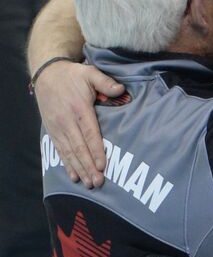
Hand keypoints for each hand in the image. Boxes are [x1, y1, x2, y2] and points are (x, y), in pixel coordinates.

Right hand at [35, 60, 124, 187]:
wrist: (46, 74)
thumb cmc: (73, 75)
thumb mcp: (90, 73)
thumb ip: (105, 82)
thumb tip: (121, 89)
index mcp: (79, 108)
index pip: (89, 133)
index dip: (96, 150)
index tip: (103, 165)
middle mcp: (67, 120)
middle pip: (79, 147)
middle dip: (89, 166)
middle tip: (98, 182)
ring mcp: (58, 127)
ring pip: (69, 152)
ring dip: (79, 169)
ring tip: (89, 183)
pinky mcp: (52, 130)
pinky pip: (60, 150)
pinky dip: (67, 164)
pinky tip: (74, 176)